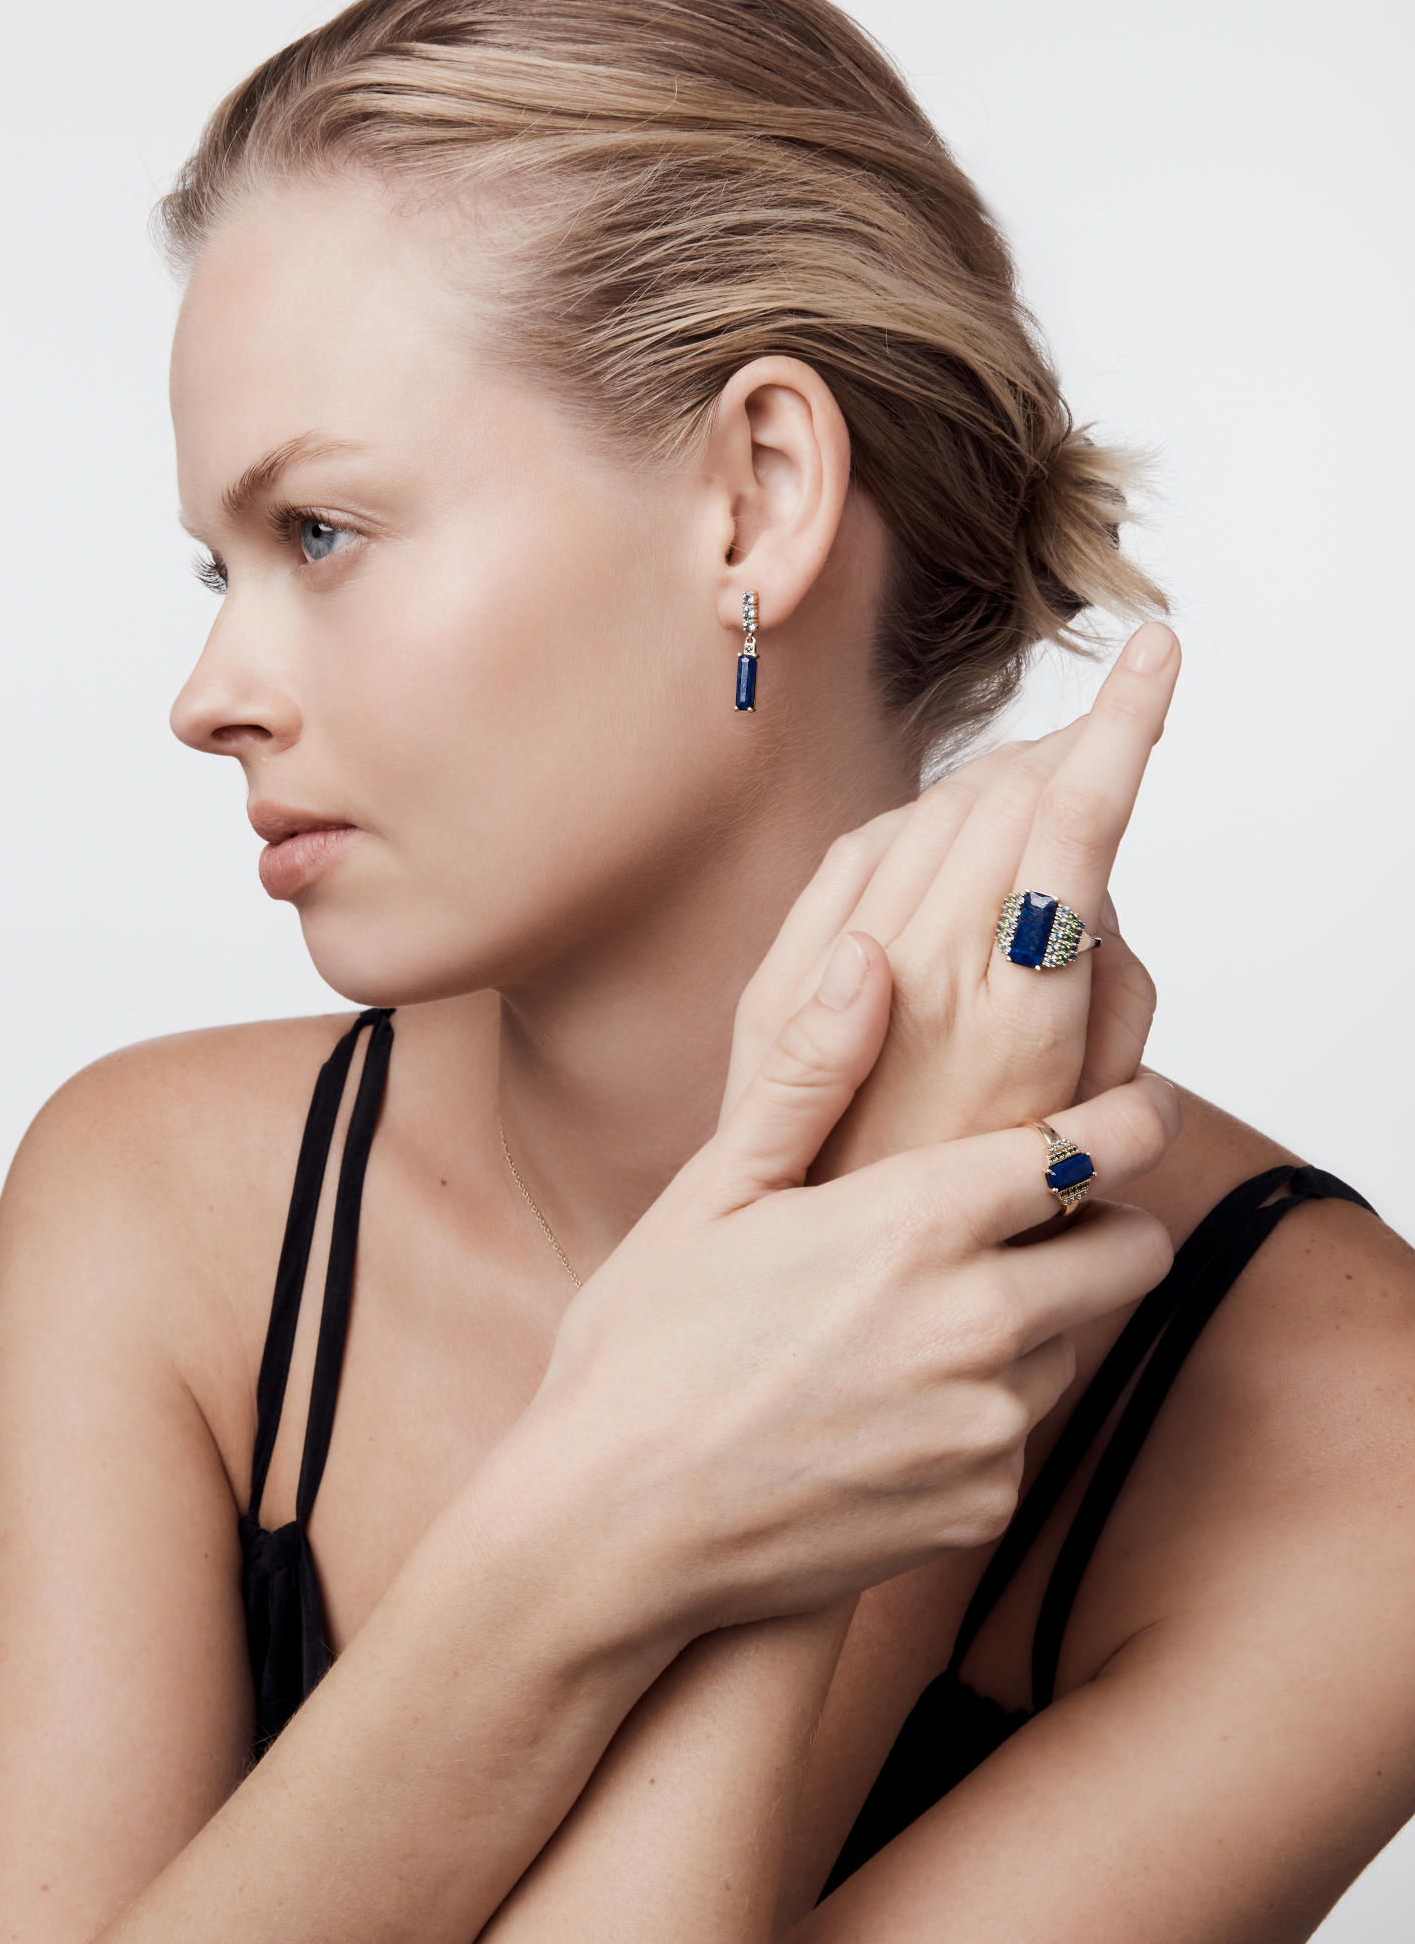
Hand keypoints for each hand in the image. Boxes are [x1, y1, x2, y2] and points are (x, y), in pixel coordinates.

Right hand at [511, 930, 1175, 1640]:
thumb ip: (809, 1071)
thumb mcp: (713, 1192)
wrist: (614, 1531)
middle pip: (1132, 1251)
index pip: (1096, 1147)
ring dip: (1033, 1322)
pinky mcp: (980, 1507)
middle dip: (1106, 1221)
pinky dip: (979, 1417)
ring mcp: (986, 1426)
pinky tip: (887, 1409)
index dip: (1134, 1116)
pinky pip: (1018, 1438)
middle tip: (1044, 1214)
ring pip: (1072, 1345)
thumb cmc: (644, 1350)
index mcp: (917, 1222)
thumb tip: (866, 956)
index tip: (1140, 1102)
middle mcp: (977, 1323)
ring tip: (921, 1320)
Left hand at [723, 623, 1180, 1167]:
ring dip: (991, 786)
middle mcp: (923, 972)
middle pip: (1000, 801)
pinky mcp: (785, 985)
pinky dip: (910, 830)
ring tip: (1040, 790)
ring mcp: (843, 973)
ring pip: (931, 816)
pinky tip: (938, 840)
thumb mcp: (1080, 1133)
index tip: (1156, 650)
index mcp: (1014, 1011)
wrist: (818, 1293)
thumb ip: (1106, 1012)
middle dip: (1060, 755)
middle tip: (1107, 730)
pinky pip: (856, 861)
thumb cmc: (975, 1220)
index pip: (1069, 826)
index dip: (1120, 729)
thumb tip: (1093, 908)